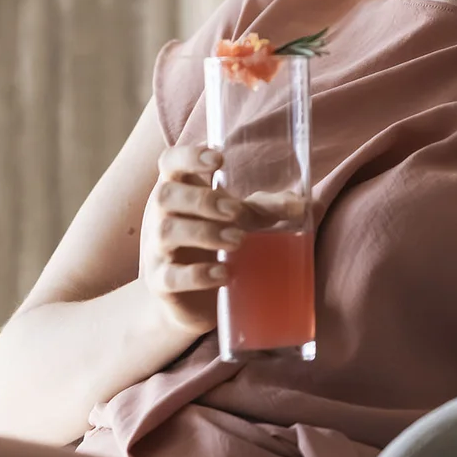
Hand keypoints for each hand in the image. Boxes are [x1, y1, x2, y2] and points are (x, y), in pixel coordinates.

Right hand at [140, 145, 284, 333]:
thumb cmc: (208, 246)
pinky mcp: (161, 284)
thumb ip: (262, 209)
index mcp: (177, 191)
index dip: (188, 156)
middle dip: (202, 200)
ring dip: (204, 232)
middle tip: (236, 211)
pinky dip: (198, 274)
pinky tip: (224, 273)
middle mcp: (159, 216)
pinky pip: (171, 276)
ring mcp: (156, 250)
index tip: (218, 160)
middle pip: (164, 194)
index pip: (169, 162)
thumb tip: (300, 205)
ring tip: (238, 240)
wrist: (183, 300)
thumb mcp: (233, 222)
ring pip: (167, 231)